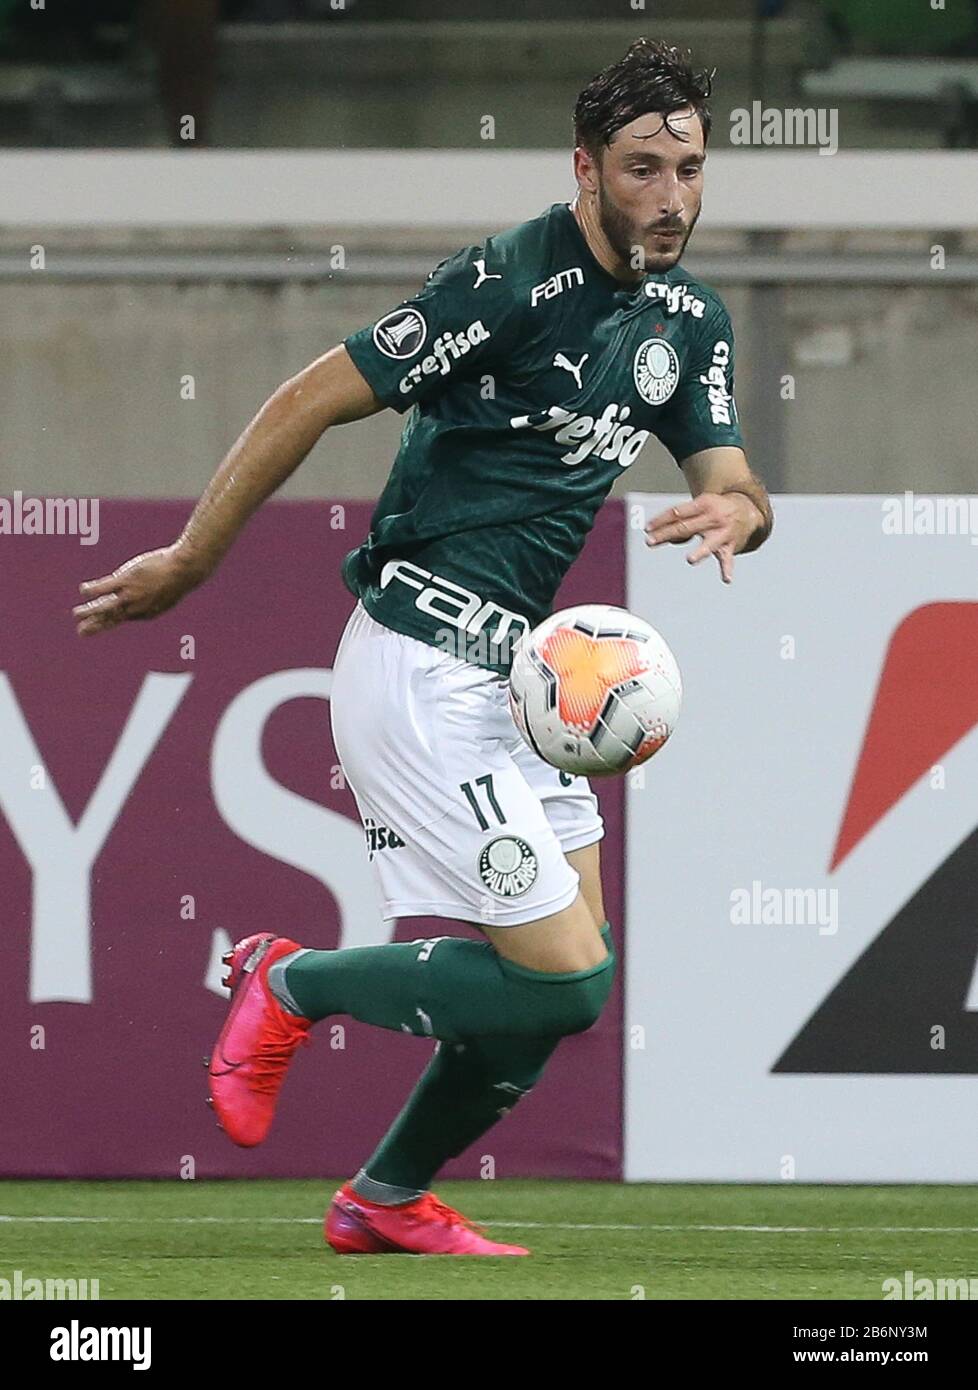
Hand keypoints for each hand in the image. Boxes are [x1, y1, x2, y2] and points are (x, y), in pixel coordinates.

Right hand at [73, 544, 206, 635]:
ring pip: (104, 607)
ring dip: (88, 612)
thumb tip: (157, 599)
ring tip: (76, 614)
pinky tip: (83, 589)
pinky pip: (103, 587)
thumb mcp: (168, 594)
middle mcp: (136, 608)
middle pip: (112, 619)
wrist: (184, 569)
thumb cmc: (178, 579)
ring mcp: (130, 594)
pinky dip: (91, 589)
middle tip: (82, 632)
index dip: (114, 616)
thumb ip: (158, 599)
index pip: (125, 617)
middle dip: (96, 626)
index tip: (104, 616)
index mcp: (147, 614)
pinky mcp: (125, 580)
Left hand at [644, 493, 761, 584]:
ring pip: (709, 544)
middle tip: (650, 541)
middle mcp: (713, 518)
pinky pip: (727, 559)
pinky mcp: (729, 547)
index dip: (661, 520)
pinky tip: (726, 579)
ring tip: (691, 559)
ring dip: (700, 552)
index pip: (678, 512)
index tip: (647, 528)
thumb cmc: (715, 508)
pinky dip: (727, 570)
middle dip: (666, 534)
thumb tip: (666, 537)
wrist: (748, 509)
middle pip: (686, 527)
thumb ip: (682, 520)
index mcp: (703, 504)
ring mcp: (722, 533)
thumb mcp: (699, 505)